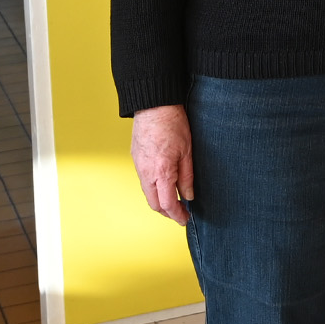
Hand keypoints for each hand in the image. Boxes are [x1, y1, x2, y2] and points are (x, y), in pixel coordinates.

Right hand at [131, 105, 193, 224]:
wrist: (153, 104)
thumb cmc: (173, 124)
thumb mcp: (187, 152)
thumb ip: (187, 177)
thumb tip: (189, 196)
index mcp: (162, 172)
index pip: (168, 204)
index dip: (177, 215)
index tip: (185, 219)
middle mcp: (146, 173)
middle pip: (154, 204)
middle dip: (167, 212)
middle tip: (180, 212)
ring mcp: (139, 166)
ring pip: (147, 193)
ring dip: (159, 201)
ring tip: (174, 199)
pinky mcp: (136, 159)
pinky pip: (143, 181)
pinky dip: (153, 189)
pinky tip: (163, 184)